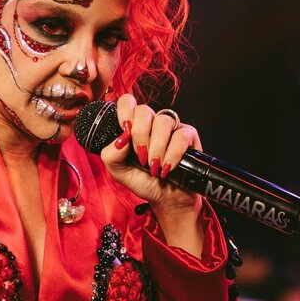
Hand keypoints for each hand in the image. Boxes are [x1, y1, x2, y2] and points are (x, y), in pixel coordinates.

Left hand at [101, 94, 203, 254]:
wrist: (165, 198)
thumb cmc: (142, 181)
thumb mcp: (118, 172)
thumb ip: (111, 155)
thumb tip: (121, 139)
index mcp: (133, 126)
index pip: (127, 102)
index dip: (125, 112)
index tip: (125, 132)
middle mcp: (152, 122)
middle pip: (144, 110)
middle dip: (140, 136)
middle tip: (140, 157)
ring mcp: (171, 127)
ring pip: (163, 121)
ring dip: (156, 148)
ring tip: (154, 167)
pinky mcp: (188, 135)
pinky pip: (181, 135)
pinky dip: (172, 154)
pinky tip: (167, 168)